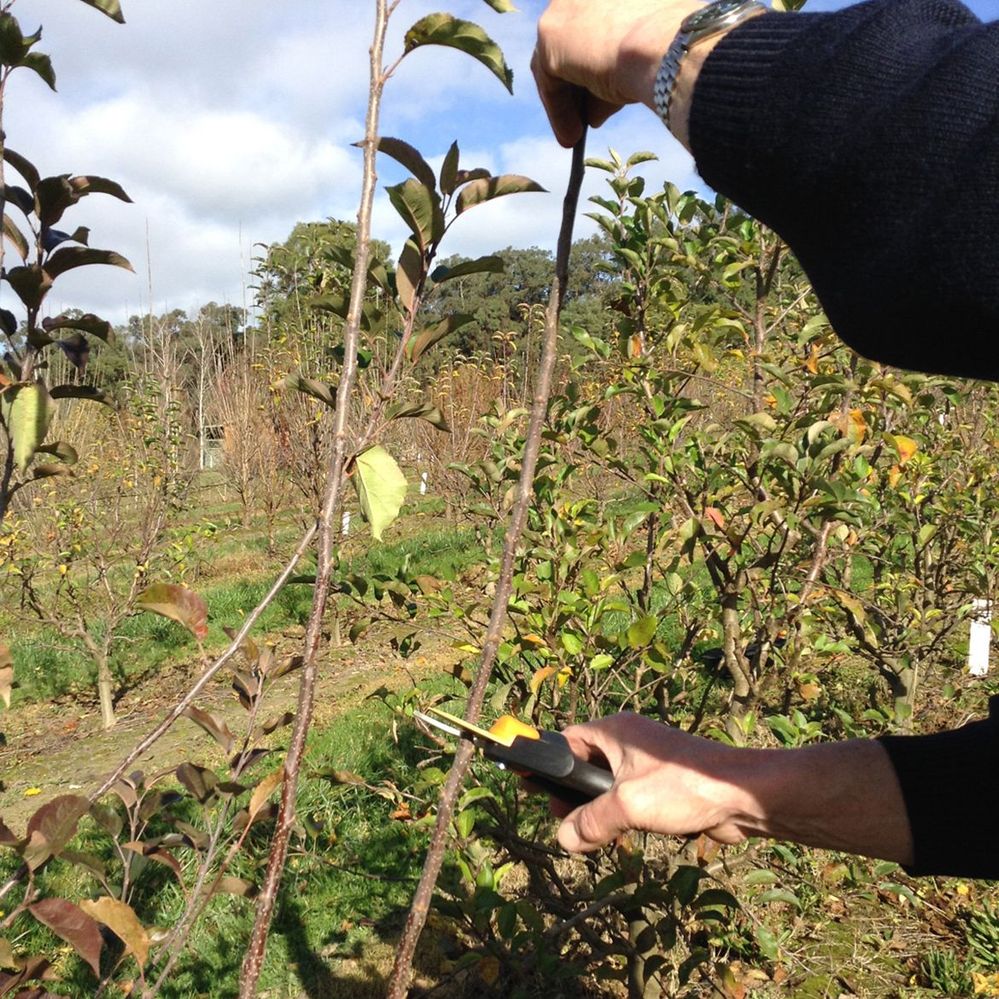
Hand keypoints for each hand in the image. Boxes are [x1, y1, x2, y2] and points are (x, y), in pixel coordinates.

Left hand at [531, 0, 701, 146]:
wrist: (664, 46)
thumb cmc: (670, 46)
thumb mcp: (640, 60)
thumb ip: (611, 77)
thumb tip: (594, 112)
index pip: (594, 29)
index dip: (592, 64)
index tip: (597, 95)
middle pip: (571, 45)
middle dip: (576, 85)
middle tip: (583, 119)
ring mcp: (563, 7)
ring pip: (558, 62)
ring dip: (565, 102)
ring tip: (575, 136)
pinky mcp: (549, 34)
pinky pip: (550, 80)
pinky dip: (558, 110)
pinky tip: (571, 136)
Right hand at [553, 713, 749, 852]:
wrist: (741, 795)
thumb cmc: (684, 786)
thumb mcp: (628, 804)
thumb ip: (591, 821)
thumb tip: (563, 838)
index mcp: (615, 731)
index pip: (568, 739)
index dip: (549, 763)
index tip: (534, 788)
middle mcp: (629, 741)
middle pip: (585, 764)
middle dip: (572, 793)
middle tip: (563, 819)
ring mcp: (647, 763)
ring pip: (608, 784)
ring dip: (598, 808)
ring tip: (589, 834)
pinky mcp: (664, 785)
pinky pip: (630, 797)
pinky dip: (621, 815)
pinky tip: (619, 837)